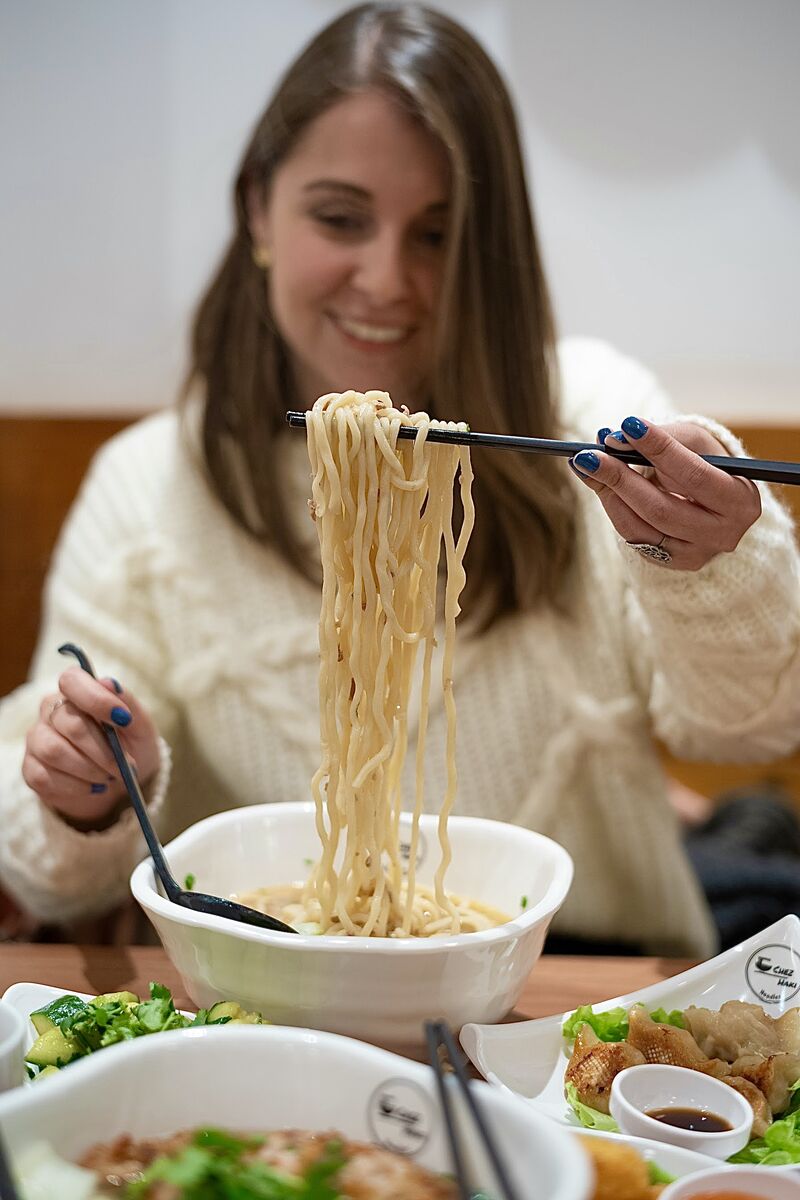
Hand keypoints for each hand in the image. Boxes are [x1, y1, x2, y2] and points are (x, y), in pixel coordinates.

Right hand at [23, 668, 159, 825]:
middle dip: (103, 750)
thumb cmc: (129, 745)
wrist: (120, 780)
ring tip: (110, 777)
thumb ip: (127, 703)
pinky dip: (77, 787)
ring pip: (55, 752)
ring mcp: (37, 740)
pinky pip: (45, 778)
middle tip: (124, 766)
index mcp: (76, 692)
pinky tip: (94, 787)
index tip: (123, 717)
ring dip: (90, 770)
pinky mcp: (31, 769)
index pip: (72, 681)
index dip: (96, 698)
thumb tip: (110, 682)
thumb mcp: (139, 725)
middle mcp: (50, 712)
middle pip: (70, 724)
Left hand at [570, 415, 760, 569]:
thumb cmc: (706, 465)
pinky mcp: (670, 562)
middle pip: (661, 508)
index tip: (628, 425)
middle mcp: (723, 534)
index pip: (695, 475)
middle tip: (589, 454)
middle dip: (621, 477)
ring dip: (608, 492)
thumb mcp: (695, 443)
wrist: (713, 504)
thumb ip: (662, 437)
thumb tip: (613, 439)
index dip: (660, 449)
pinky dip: (612, 506)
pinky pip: (632, 536)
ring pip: (640, 526)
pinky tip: (598, 483)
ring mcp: (695, 554)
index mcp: (740, 501)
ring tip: (585, 464)